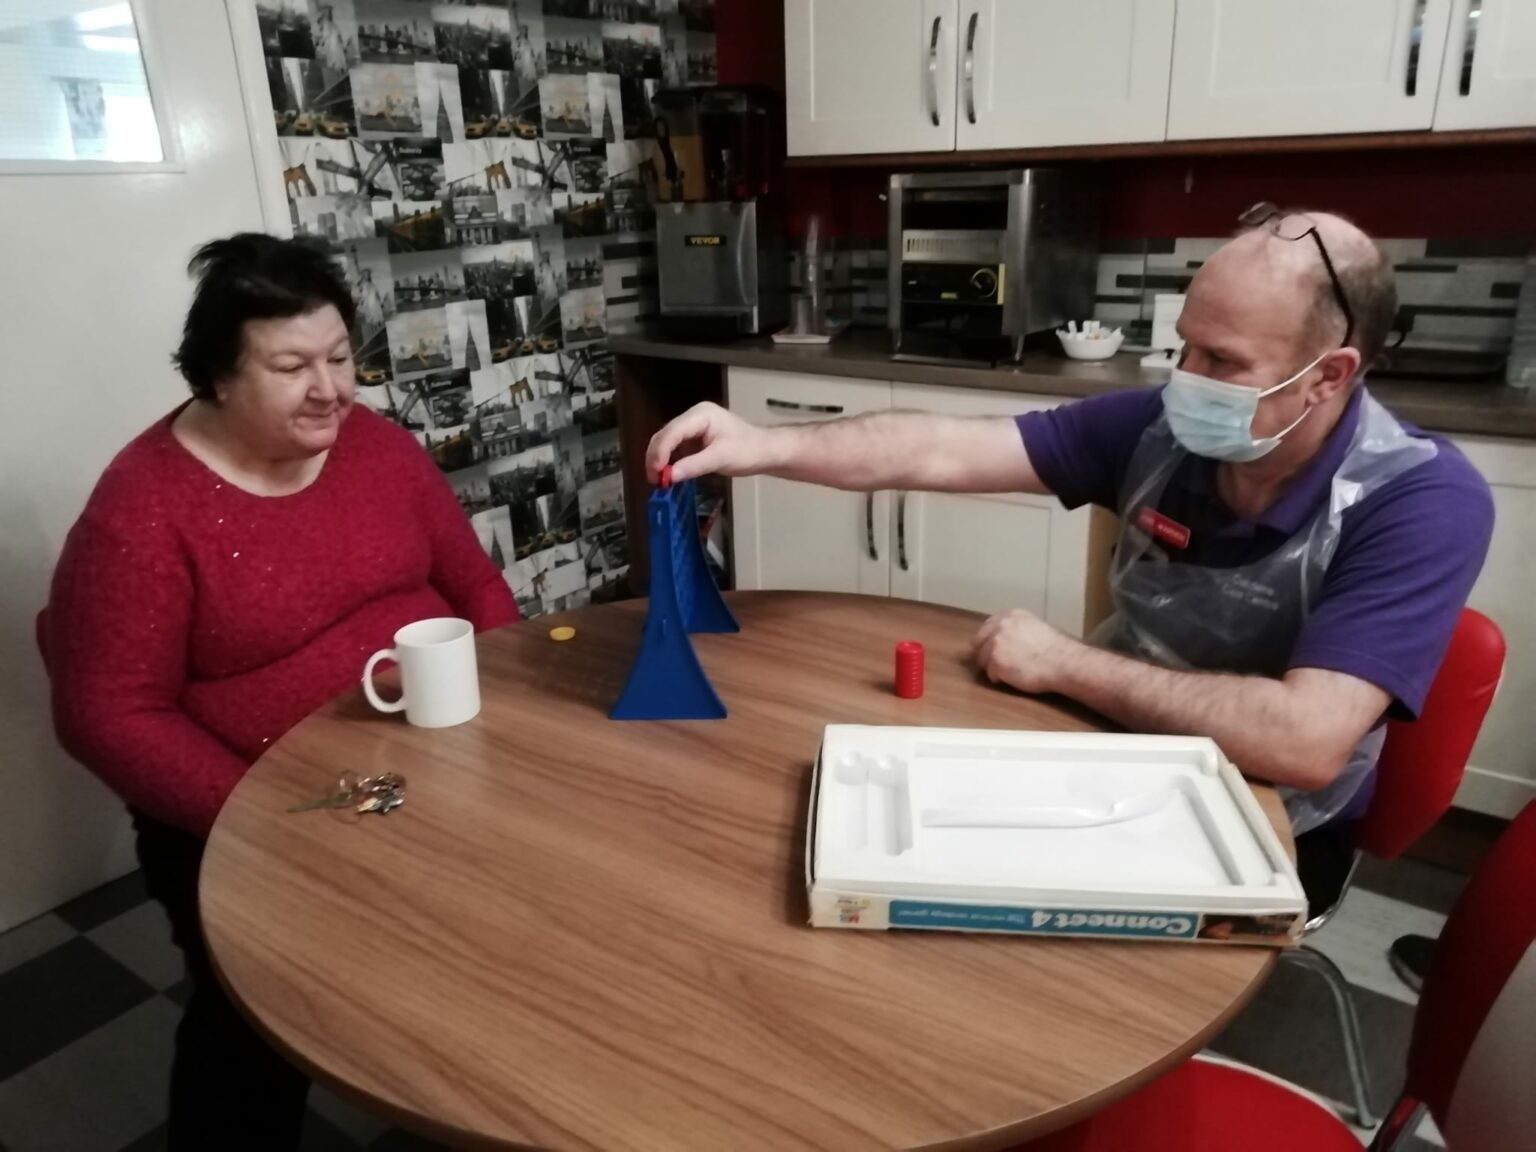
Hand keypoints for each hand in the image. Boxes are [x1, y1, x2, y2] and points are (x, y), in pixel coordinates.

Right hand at [645, 402, 781, 483]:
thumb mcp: (720, 459)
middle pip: (665, 434)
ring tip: (658, 480)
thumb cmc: (748, 451)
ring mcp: (694, 426)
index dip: (660, 452)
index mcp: (700, 415)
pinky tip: (669, 474)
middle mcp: (693, 416)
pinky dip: (670, 460)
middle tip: (653, 480)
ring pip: (668, 441)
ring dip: (660, 459)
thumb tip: (669, 476)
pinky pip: (677, 447)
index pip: (672, 431)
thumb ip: (693, 466)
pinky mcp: (695, 436)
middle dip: (656, 456)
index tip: (656, 473)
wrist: (766, 451)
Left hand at [972, 609, 1076, 694]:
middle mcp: (1000, 626)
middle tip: (996, 663)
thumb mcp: (1035, 627)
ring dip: (993, 667)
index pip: (987, 626)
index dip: (989, 640)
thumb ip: (1017, 628)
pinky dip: (999, 678)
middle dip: (985, 653)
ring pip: (982, 659)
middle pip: (978, 642)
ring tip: (1010, 671)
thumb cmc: (1056, 649)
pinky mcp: (996, 662)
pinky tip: (1012, 678)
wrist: (1063, 662)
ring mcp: (996, 643)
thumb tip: (1006, 637)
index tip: (993, 648)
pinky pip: (990, 674)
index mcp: (1011, 616)